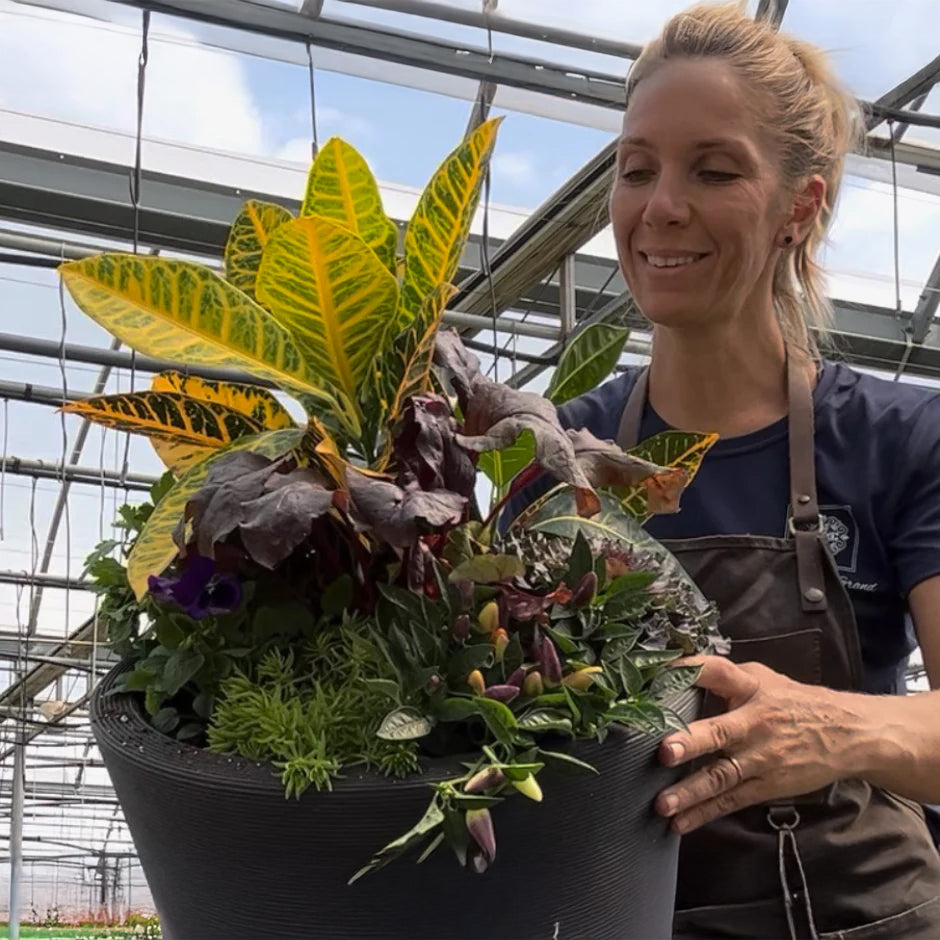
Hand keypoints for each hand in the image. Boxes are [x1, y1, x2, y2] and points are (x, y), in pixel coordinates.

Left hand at [654, 656, 861, 833]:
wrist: (847, 735)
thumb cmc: (793, 702)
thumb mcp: (761, 678)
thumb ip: (724, 676)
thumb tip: (678, 672)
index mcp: (750, 688)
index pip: (719, 672)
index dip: (692, 670)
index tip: (660, 674)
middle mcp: (754, 724)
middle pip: (720, 732)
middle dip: (692, 742)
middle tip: (665, 752)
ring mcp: (761, 758)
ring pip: (722, 776)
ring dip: (691, 792)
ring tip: (663, 803)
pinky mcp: (766, 786)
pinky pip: (731, 800)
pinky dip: (705, 813)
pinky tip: (681, 823)